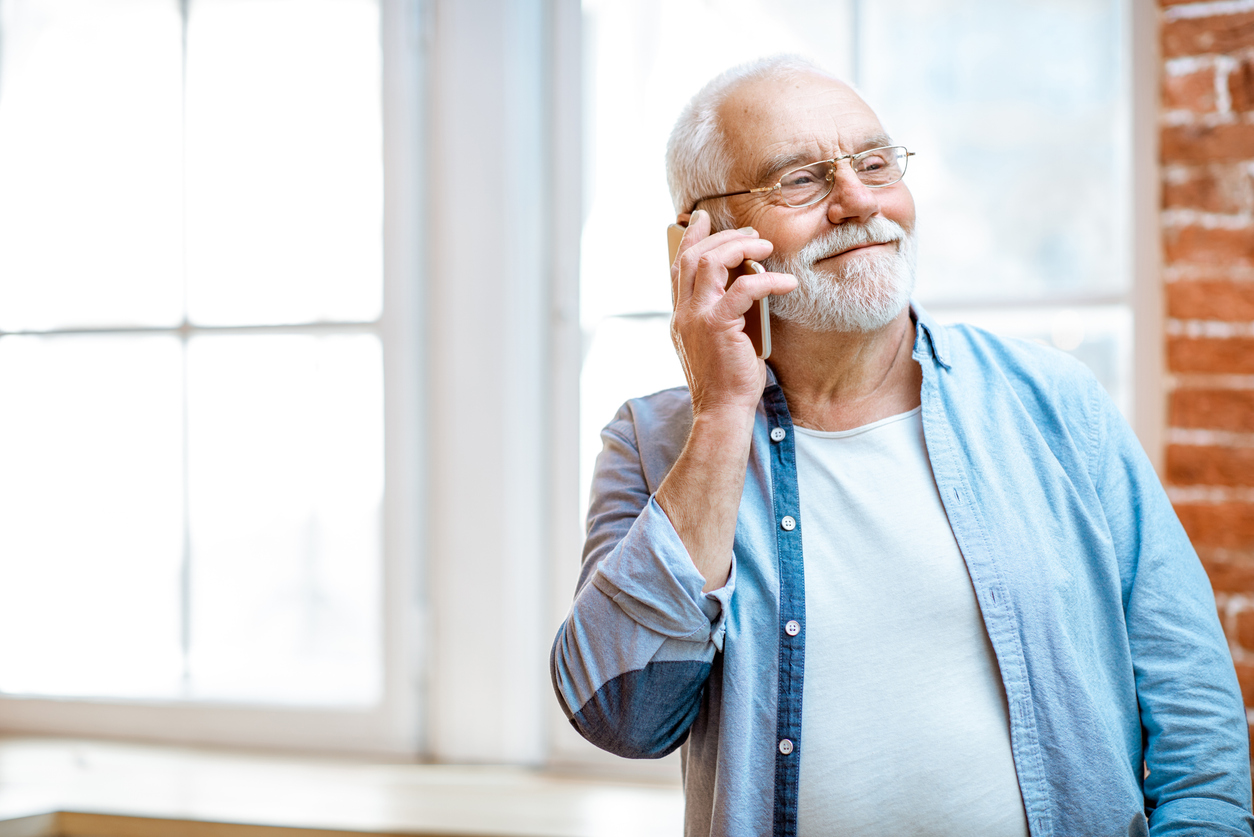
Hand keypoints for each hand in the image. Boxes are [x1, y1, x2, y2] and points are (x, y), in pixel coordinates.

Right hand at [670, 210, 796, 418]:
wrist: (721, 410)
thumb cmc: (726, 380)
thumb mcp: (716, 341)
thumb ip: (720, 313)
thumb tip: (744, 285)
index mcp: (680, 315)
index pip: (678, 266)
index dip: (691, 238)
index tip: (705, 219)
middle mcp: (682, 313)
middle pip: (691, 256)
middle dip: (721, 236)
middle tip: (750, 234)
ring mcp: (696, 318)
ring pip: (709, 262)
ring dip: (739, 247)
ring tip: (765, 246)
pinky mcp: (717, 325)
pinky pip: (743, 288)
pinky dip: (766, 279)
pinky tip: (786, 283)